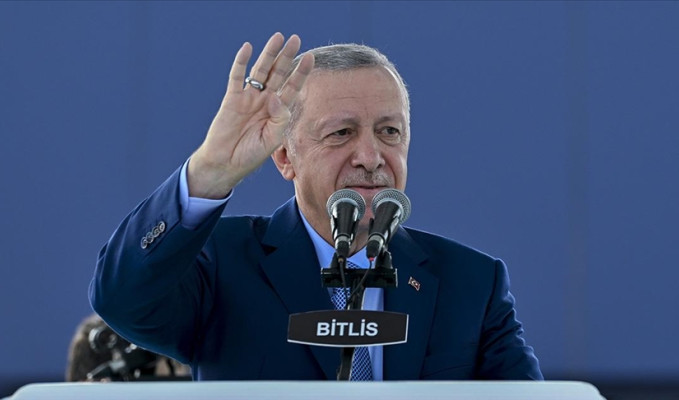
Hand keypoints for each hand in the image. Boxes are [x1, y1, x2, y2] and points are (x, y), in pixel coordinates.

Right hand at [188, 33, 313, 198]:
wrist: (227, 163)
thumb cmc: (251, 154)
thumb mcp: (273, 138)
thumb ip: (280, 118)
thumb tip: (275, 96)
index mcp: (278, 111)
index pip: (292, 87)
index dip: (301, 72)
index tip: (310, 57)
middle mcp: (265, 100)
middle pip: (278, 73)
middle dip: (287, 57)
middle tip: (296, 39)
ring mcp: (248, 98)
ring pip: (261, 71)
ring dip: (269, 54)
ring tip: (278, 37)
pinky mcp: (232, 99)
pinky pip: (237, 77)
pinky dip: (241, 62)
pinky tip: (248, 48)